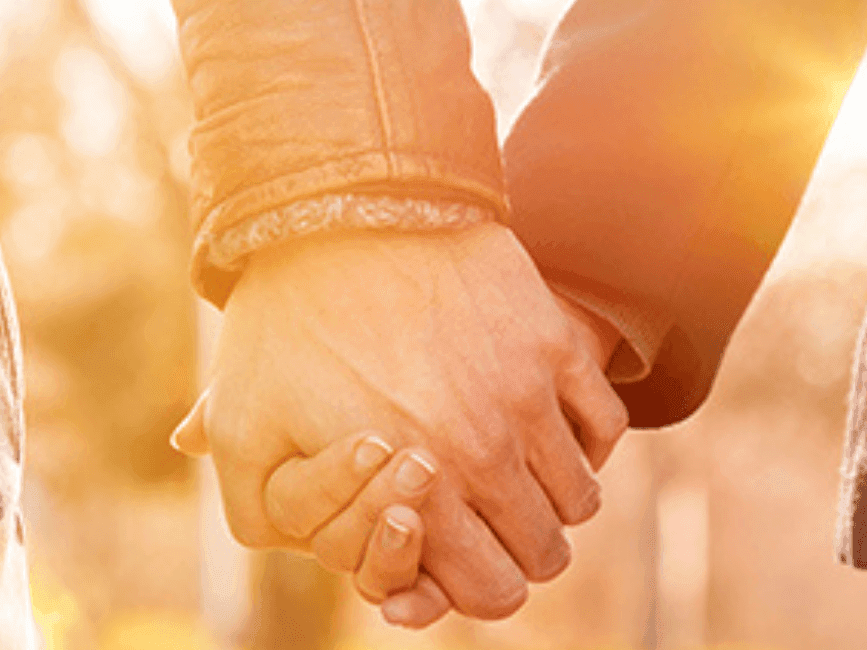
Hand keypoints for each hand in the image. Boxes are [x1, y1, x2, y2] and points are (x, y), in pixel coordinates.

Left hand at [184, 222, 627, 619]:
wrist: (342, 209)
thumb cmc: (288, 321)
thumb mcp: (244, 426)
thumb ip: (269, 512)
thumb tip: (314, 551)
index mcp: (416, 491)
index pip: (490, 591)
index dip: (481, 589)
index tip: (467, 560)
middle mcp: (485, 452)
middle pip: (545, 550)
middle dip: (519, 551)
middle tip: (490, 519)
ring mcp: (529, 394)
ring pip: (580, 495)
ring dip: (553, 499)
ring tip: (514, 470)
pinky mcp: (552, 342)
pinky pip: (605, 421)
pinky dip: (586, 439)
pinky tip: (548, 425)